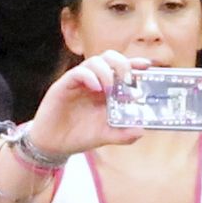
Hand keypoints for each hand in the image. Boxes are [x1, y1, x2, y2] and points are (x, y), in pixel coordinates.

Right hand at [28, 50, 150, 155]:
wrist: (54, 145)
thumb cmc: (80, 135)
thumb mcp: (105, 136)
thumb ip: (123, 134)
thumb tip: (142, 130)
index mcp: (106, 88)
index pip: (122, 68)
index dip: (135, 63)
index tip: (147, 66)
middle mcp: (94, 80)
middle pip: (110, 57)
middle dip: (122, 63)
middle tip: (128, 79)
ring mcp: (80, 81)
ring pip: (95, 61)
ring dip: (106, 71)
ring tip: (110, 89)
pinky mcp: (64, 85)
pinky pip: (78, 72)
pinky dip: (90, 76)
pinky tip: (96, 88)